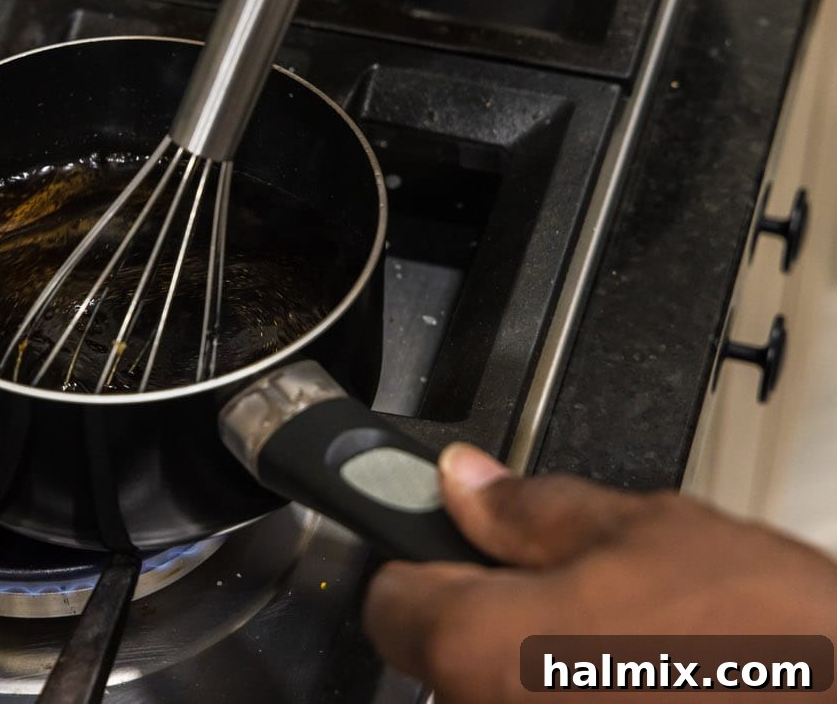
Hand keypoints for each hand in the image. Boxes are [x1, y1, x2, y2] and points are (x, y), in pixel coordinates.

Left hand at [365, 444, 836, 702]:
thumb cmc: (774, 642)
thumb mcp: (643, 531)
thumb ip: (530, 508)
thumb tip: (465, 481)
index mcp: (481, 647)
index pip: (389, 599)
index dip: (421, 559)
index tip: (457, 544)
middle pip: (445, 654)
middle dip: (494, 613)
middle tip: (570, 588)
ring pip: (502, 695)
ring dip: (543, 666)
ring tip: (629, 642)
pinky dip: (580, 698)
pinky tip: (645, 683)